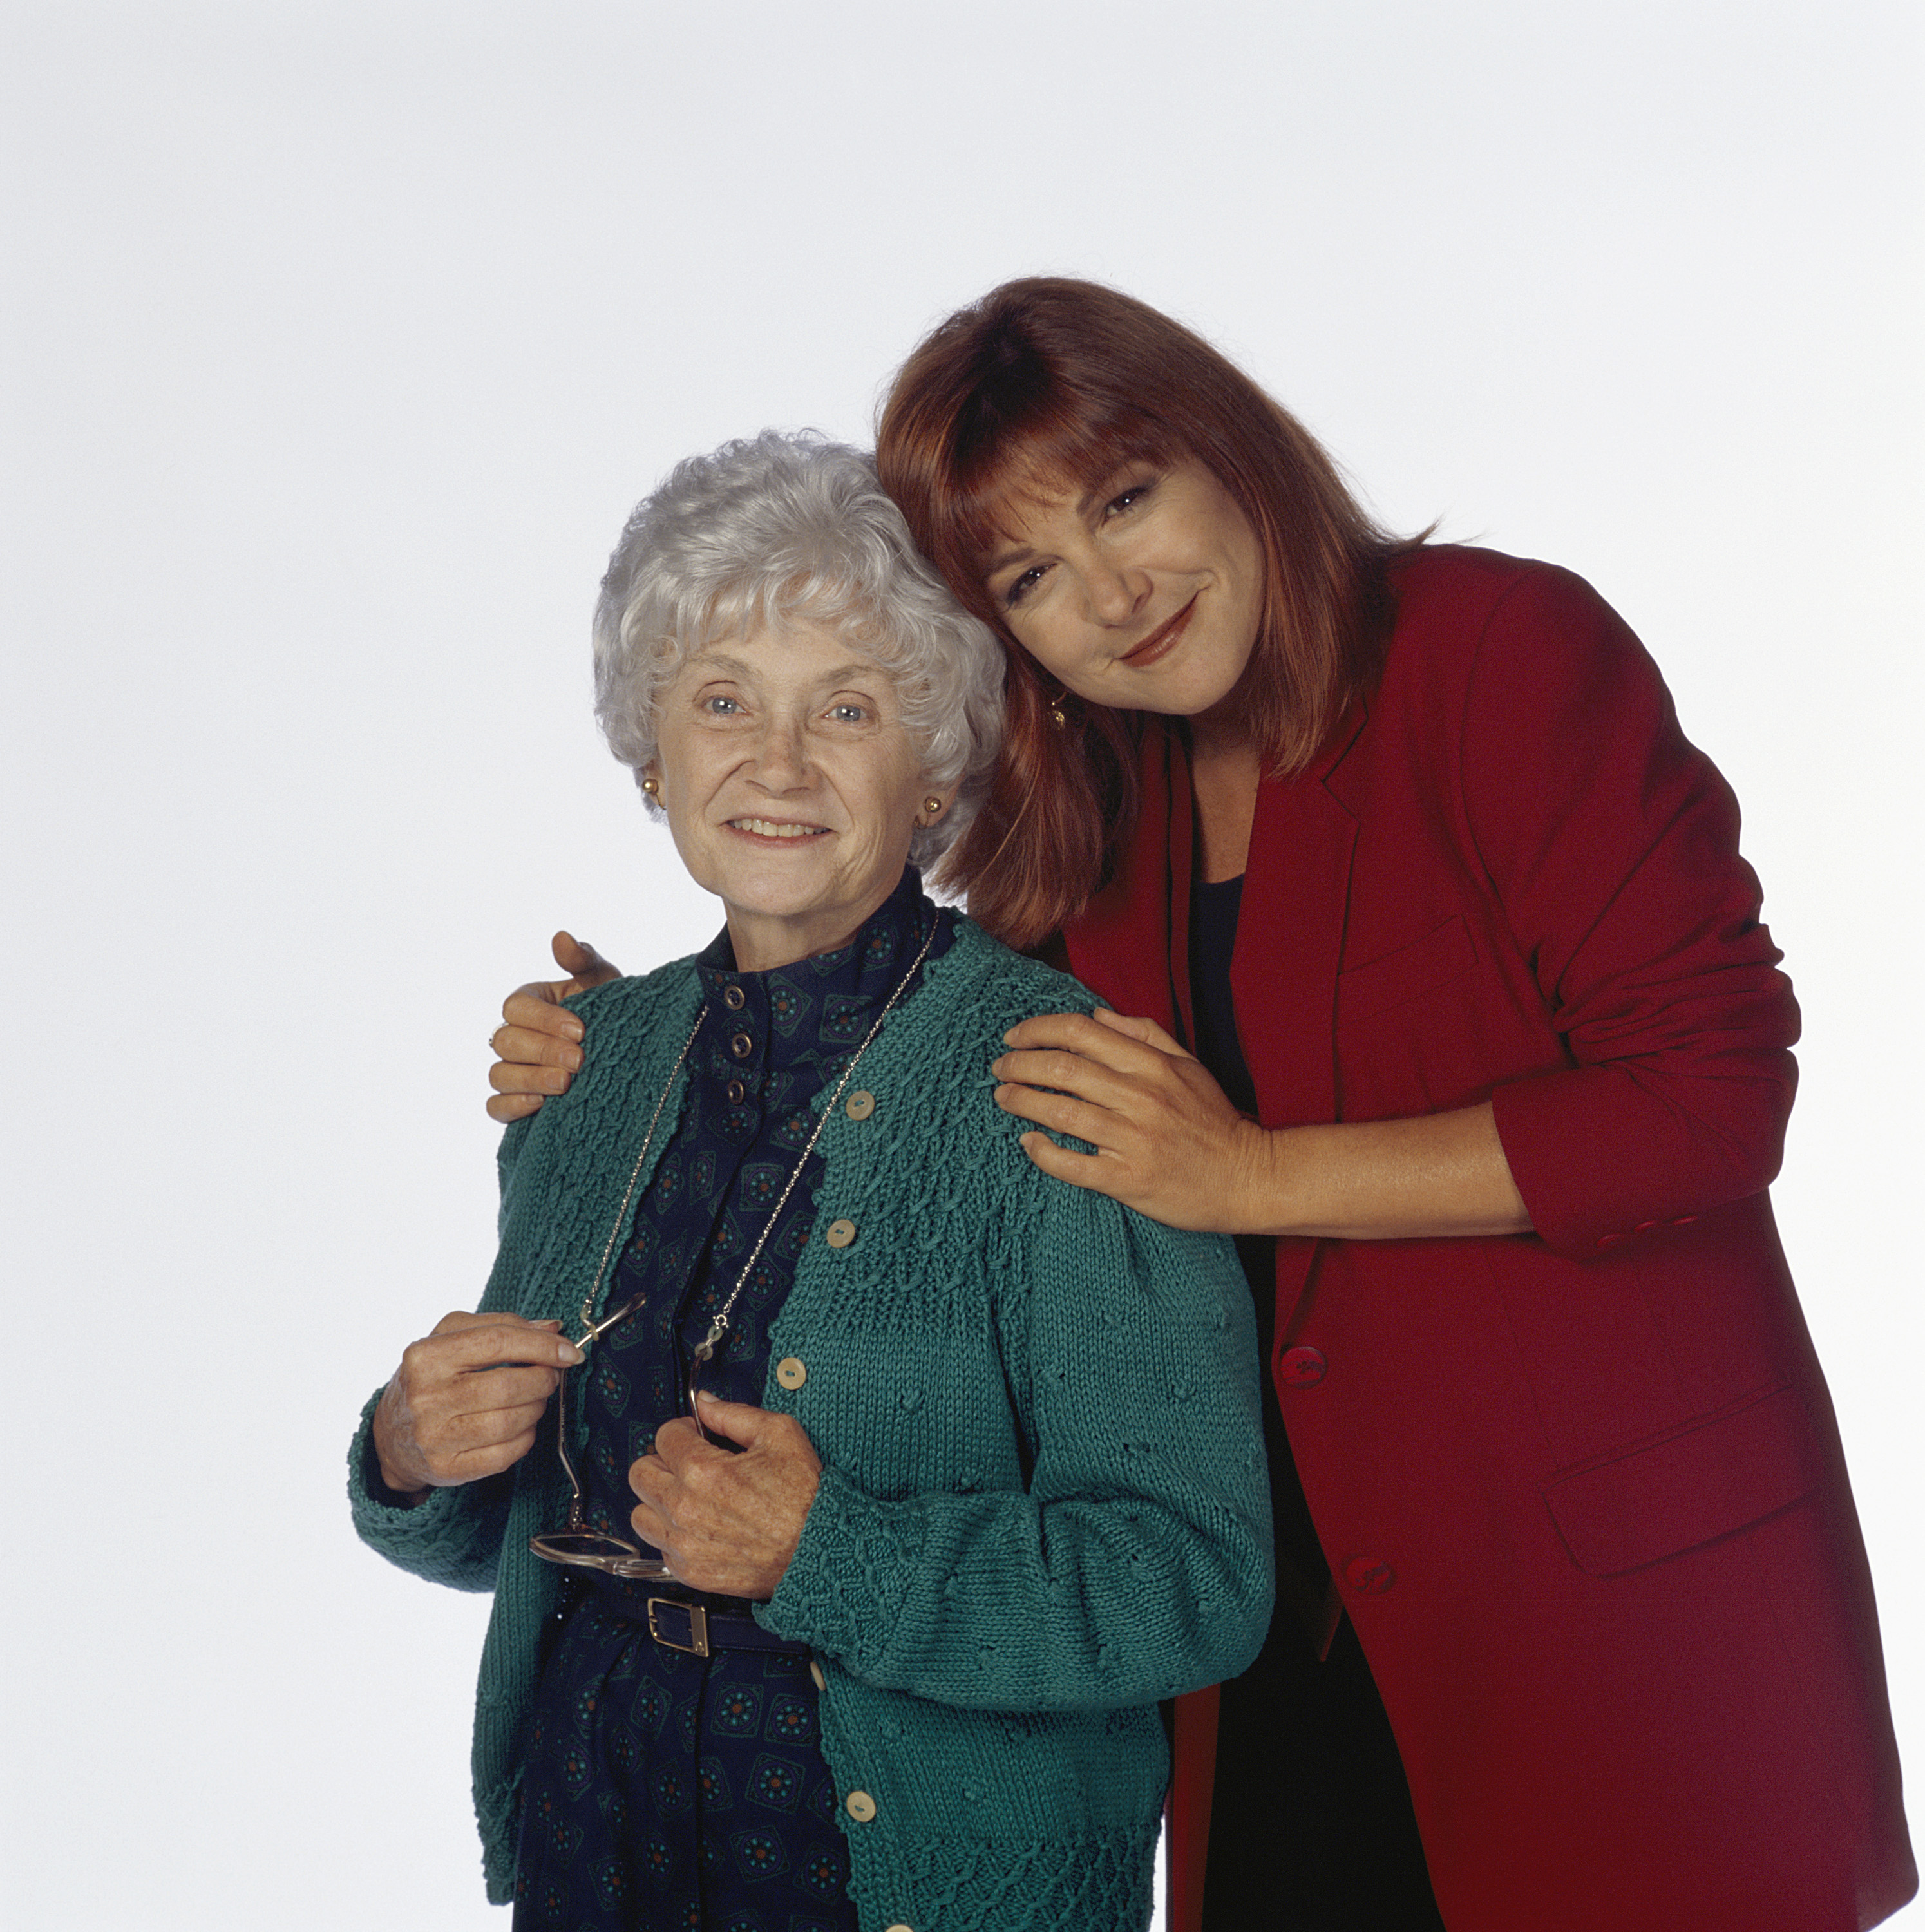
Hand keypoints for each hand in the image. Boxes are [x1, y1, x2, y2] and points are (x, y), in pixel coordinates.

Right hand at [370, 1312, 582, 1496]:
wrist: (390, 1437)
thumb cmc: (431, 1379)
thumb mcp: (451, 1339)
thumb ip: (502, 1325)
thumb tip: (553, 1327)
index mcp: (425, 1355)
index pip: (497, 1342)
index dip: (542, 1346)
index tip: (570, 1351)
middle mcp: (425, 1397)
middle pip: (509, 1385)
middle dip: (543, 1379)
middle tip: (550, 1376)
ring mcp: (434, 1437)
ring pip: (511, 1421)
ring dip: (537, 1408)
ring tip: (534, 1399)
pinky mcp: (446, 1469)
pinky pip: (507, 1454)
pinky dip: (526, 1437)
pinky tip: (520, 1426)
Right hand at [485, 931, 619, 1122]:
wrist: (631, 1051)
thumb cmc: (613, 1010)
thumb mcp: (604, 982)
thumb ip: (582, 960)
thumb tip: (561, 937)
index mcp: (529, 1002)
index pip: (516, 1007)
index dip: (543, 1020)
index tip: (581, 1031)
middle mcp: (514, 1035)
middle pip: (505, 1042)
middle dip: (542, 1051)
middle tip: (579, 1061)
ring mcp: (512, 1069)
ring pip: (499, 1075)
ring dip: (530, 1079)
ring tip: (565, 1084)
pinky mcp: (515, 1101)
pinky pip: (496, 1107)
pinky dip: (512, 1106)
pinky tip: (540, 1105)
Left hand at [628, 1393, 820, 1598]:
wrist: (819, 1550)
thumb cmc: (805, 1496)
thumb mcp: (779, 1435)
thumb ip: (734, 1414)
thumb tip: (706, 1404)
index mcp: (703, 1470)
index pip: (663, 1436)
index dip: (682, 1430)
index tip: (695, 1435)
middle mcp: (685, 1508)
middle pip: (640, 1473)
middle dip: (663, 1461)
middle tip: (687, 1463)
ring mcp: (684, 1544)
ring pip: (640, 1514)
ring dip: (659, 1500)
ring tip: (687, 1496)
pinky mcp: (691, 1571)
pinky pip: (660, 1548)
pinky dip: (673, 1535)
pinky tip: (699, 1526)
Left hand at [991, 1006, 1270, 1231]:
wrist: (1247, 1177)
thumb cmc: (1214, 1120)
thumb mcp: (1188, 1064)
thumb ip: (1143, 1034)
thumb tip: (1096, 1014)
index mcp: (1152, 1065)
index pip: (1081, 1032)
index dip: (1038, 1029)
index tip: (1014, 1037)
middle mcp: (1141, 1097)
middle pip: (1063, 1068)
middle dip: (1020, 1064)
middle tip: (1000, 1068)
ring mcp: (1133, 1139)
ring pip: (1061, 1111)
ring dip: (1022, 1101)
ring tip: (1003, 1097)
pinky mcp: (1129, 1180)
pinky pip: (1073, 1164)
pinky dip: (1044, 1151)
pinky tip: (1028, 1142)